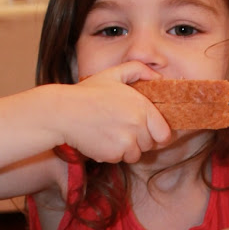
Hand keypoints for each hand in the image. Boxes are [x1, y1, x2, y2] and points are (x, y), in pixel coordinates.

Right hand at [54, 62, 170, 163]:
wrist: (64, 112)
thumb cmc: (88, 93)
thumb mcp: (113, 74)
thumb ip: (138, 70)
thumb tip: (157, 76)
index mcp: (143, 107)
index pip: (164, 134)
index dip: (157, 135)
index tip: (148, 133)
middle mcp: (138, 125)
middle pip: (149, 145)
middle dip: (138, 140)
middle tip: (121, 128)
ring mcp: (127, 141)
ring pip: (135, 154)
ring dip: (126, 148)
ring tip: (110, 133)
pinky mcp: (114, 154)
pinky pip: (120, 159)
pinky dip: (112, 154)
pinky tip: (101, 140)